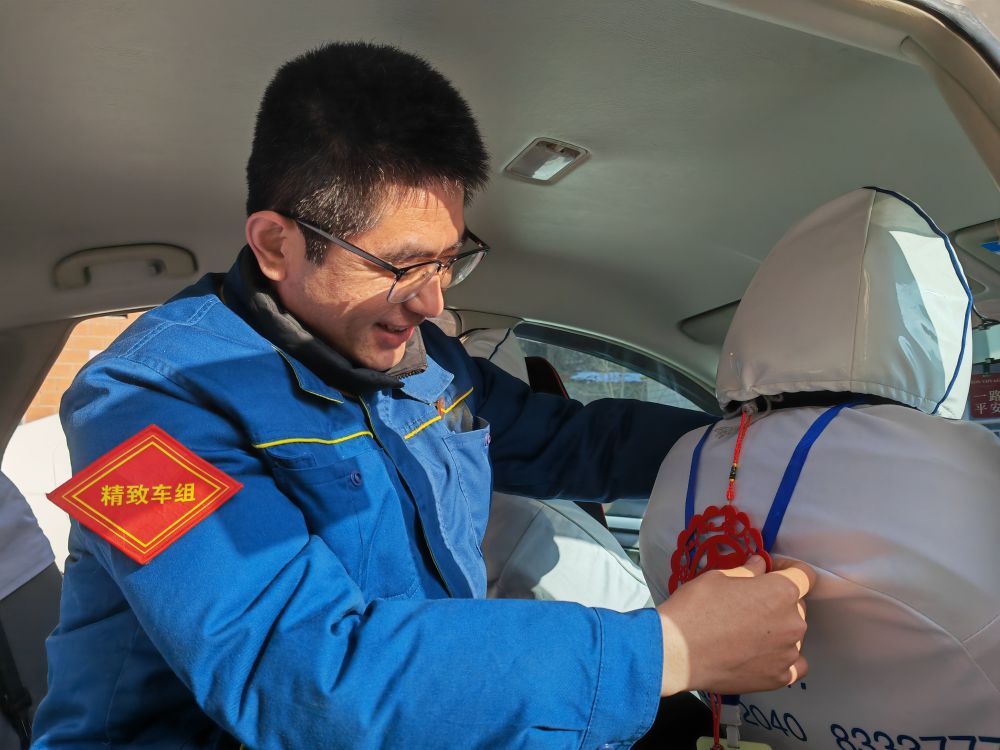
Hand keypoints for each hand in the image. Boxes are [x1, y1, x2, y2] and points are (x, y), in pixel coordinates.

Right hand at [656, 555, 814, 695]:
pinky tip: (763, 654)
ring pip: (793, 635)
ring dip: (778, 630)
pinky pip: (794, 665)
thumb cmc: (695, 609)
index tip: (770, 571)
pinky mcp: (779, 678)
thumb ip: (747, 571)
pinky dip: (783, 658)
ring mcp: (788, 653)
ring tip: (750, 633)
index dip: (787, 569)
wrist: (678, 652)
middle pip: (798, 606)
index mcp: (781, 592)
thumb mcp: (718, 577)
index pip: (804, 575)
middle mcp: (793, 622)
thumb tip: (759, 566)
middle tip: (751, 603)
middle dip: (779, 600)